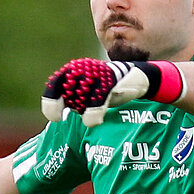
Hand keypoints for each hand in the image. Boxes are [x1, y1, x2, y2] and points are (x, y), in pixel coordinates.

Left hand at [42, 58, 182, 126]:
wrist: (142, 80)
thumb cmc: (114, 90)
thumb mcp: (93, 96)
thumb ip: (79, 103)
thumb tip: (61, 122)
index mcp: (77, 73)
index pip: (56, 84)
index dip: (51, 100)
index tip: (56, 118)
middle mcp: (86, 71)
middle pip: (64, 86)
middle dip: (57, 104)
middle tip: (58, 119)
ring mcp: (99, 75)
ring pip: (81, 94)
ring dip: (81, 110)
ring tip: (88, 122)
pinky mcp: (113, 80)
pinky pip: (99, 96)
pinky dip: (94, 111)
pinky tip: (95, 122)